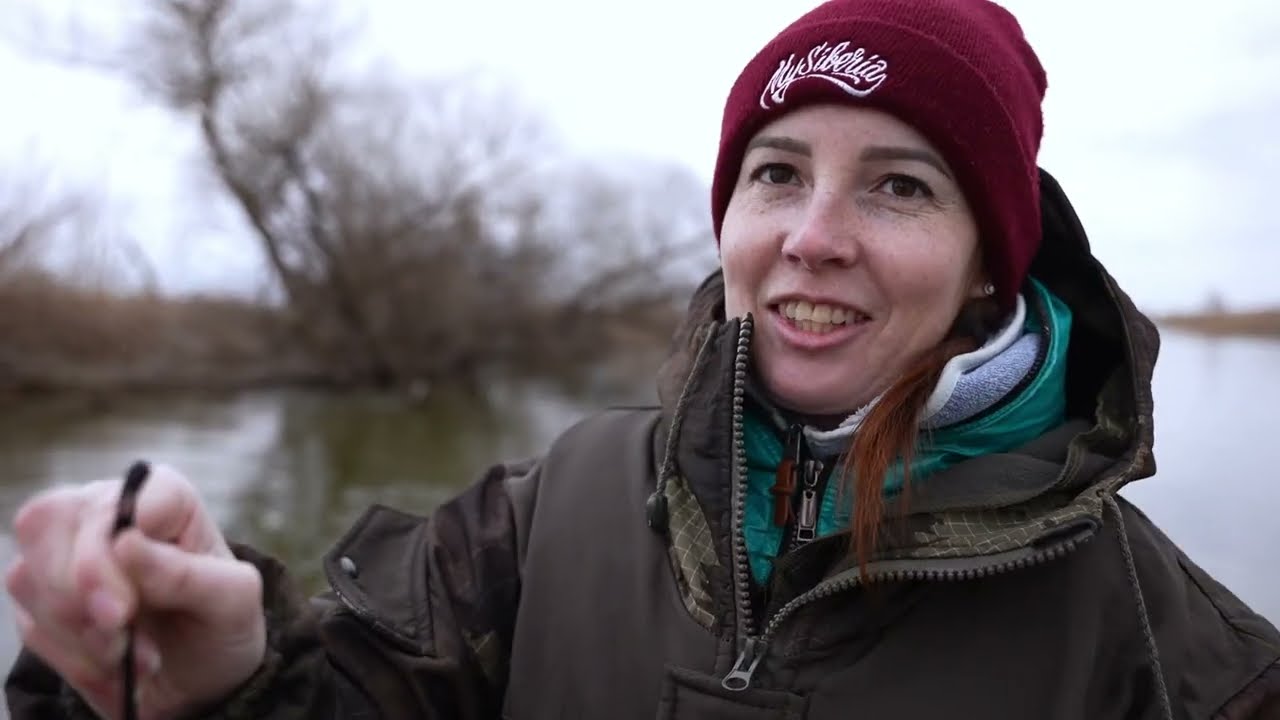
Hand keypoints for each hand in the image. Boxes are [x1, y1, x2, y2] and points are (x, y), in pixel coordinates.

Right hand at [6, 464, 265, 718]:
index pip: (110, 501)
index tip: (124, 609)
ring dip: (80, 633)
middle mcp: (105, 511)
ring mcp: (66, 552)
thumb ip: (187, 573)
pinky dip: (71, 657)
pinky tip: (112, 666)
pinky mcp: (43, 598)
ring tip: (133, 654)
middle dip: (81, 598)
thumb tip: (127, 542)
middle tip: (123, 638)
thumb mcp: (232, 601)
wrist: (198, 677)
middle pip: (49, 525)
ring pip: (29, 577)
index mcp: (161, 495)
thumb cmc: (220, 624)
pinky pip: (30, 622)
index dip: (104, 553)